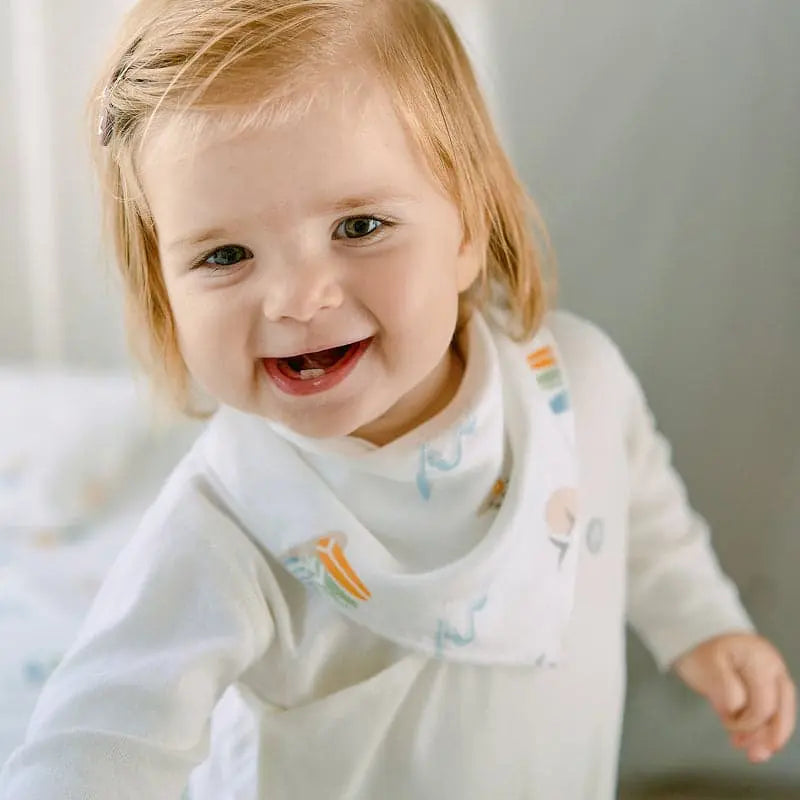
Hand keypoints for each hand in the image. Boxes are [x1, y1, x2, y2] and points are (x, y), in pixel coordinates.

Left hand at [672, 632, 795, 762]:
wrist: (693, 626)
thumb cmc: (698, 645)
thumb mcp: (707, 668)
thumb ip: (726, 692)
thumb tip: (737, 714)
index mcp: (761, 661)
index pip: (764, 704)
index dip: (748, 722)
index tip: (730, 727)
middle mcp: (772, 666)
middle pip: (781, 708)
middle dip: (769, 735)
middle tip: (755, 756)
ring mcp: (770, 672)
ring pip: (779, 709)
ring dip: (766, 733)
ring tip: (753, 752)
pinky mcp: (762, 679)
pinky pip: (768, 704)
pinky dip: (759, 722)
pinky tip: (747, 736)